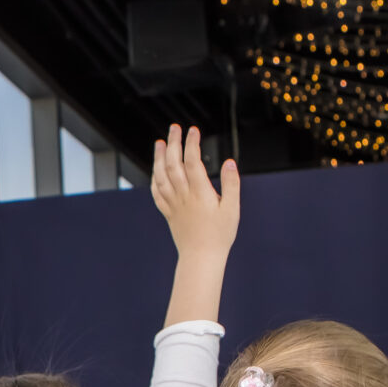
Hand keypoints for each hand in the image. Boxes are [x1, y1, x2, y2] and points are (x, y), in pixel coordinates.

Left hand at [151, 124, 239, 326]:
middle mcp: (183, 196)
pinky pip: (157, 192)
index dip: (191, 143)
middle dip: (173, 143)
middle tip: (174, 127)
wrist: (201, 258)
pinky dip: (154, 178)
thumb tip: (229, 162)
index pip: (192, 161)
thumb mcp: (232, 209)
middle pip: (173, 164)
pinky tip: (155, 170)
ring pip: (161, 176)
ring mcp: (173, 204)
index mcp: (200, 193)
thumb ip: (231, 184)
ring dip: (159, 157)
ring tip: (160, 143)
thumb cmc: (220, 235)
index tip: (193, 130)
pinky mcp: (168, 213)